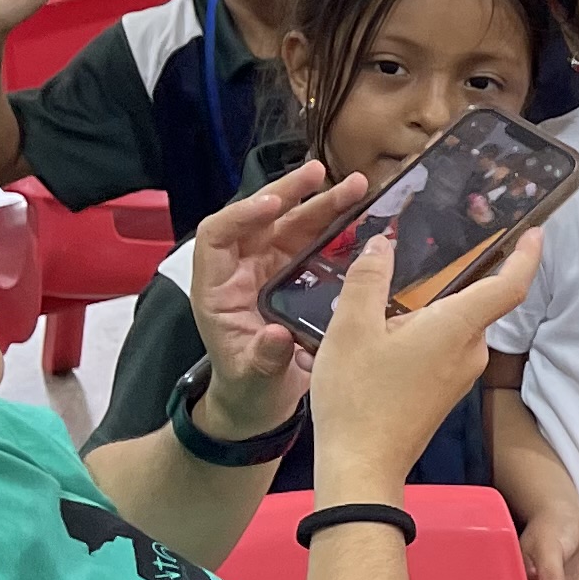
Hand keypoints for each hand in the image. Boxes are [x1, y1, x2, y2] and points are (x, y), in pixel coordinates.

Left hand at [182, 159, 370, 438]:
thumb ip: (264, 359)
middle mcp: (241, 271)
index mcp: (217, 290)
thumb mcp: (255, 380)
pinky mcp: (294, 278)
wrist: (261, 406)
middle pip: (261, 220)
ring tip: (357, 186)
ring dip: (322, 204)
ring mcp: (269, 272)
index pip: (218, 236)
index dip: (242, 215)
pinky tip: (361, 216)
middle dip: (290, 194)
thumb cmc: (248, 392)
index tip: (275, 205)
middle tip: (322, 174)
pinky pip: (313, 244)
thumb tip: (277, 338)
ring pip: (292, 226)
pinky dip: (335, 228)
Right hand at [309, 227, 544, 500]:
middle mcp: (470, 351)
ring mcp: (461, 375)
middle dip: (437, 287)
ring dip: (419, 316)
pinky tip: (377, 346)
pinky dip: (416, 339)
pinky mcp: (446, 392)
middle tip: (399, 274)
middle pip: (467, 303)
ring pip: (449, 328)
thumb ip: (368, 280)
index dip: (526, 257)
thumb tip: (382, 244)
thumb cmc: (358, 396)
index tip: (535, 234)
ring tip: (371, 318)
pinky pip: (440, 350)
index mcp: (458, 328)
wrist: (362, 467)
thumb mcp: (350, 328)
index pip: (509, 286)